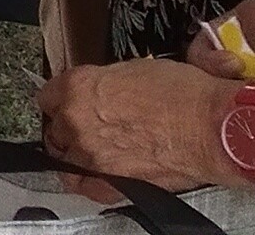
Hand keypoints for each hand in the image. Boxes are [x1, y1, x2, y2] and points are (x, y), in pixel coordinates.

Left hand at [38, 59, 231, 190]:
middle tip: (87, 123)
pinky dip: (85, 179)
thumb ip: (105, 82)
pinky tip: (94, 172)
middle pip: (55, 127)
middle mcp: (76, 122)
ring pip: (64, 157)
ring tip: (93, 148)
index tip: (65, 101)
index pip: (48, 94)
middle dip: (68, 124)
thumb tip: (102, 90)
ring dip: (75, 151)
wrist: (207, 126)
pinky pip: (81, 185)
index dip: (59, 96)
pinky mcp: (107, 184)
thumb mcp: (133, 69)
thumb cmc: (180, 95)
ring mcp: (89, 156)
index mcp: (79, 86)